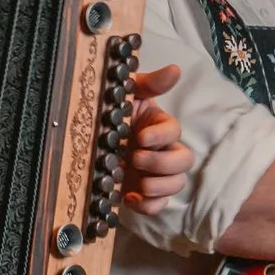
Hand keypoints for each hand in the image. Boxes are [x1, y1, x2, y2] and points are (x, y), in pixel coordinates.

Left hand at [122, 63, 191, 208]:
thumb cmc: (112, 113)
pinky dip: (148, 206)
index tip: (141, 137)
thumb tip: (176, 69)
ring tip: (139, 183)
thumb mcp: (127, 94)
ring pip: (177, 184)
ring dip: (160, 186)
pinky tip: (129, 198)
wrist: (89, 140)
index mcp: (160, 126)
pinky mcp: (145, 194)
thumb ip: (150, 83)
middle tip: (136, 159)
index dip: (162, 136)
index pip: (175, 131)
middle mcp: (163, 151)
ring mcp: (156, 174)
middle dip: (162, 163)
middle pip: (185, 161)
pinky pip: (158, 206)